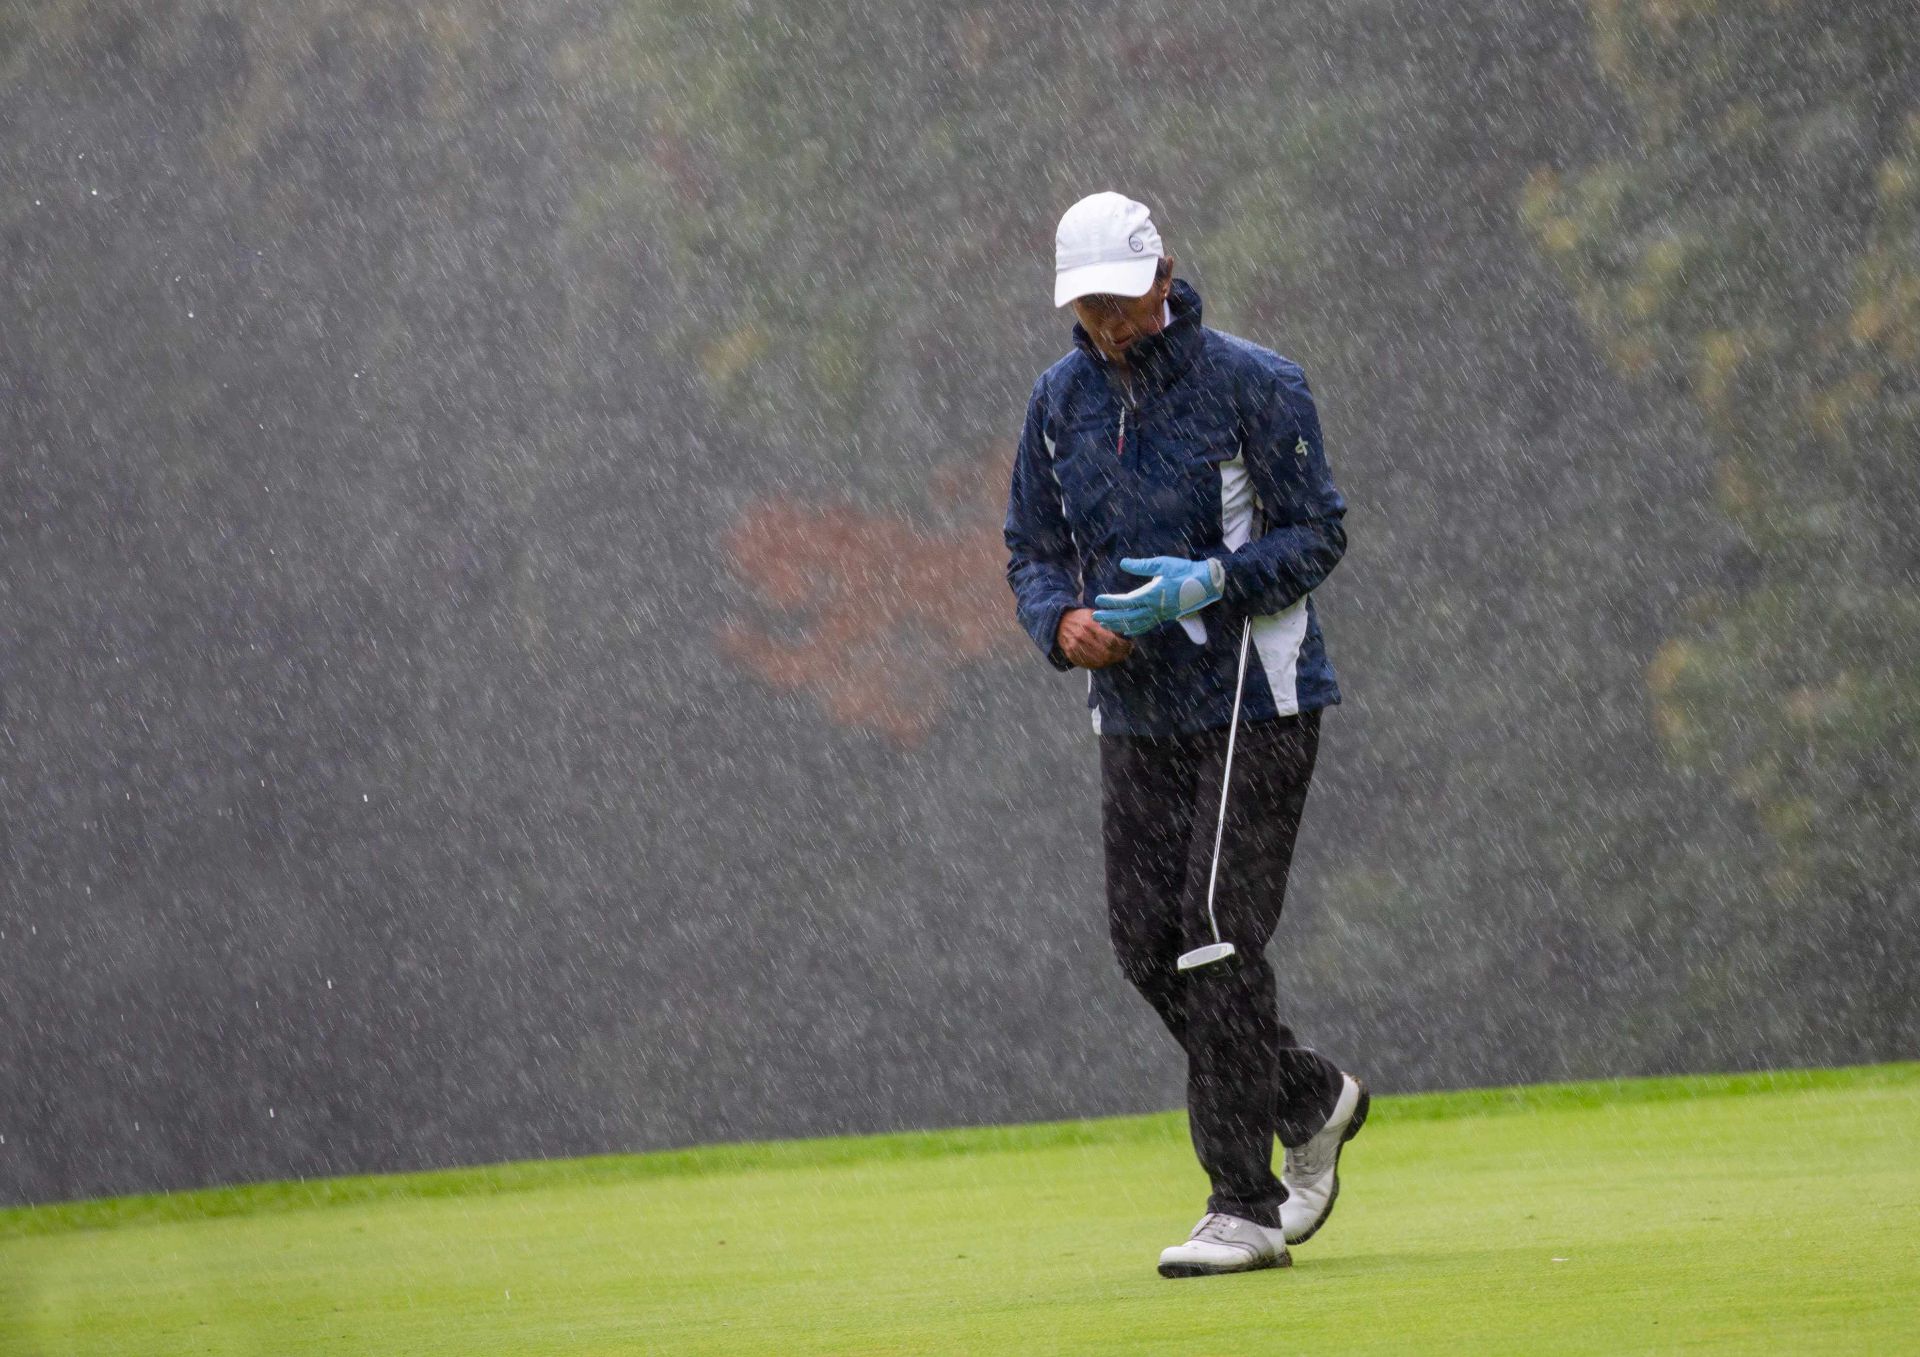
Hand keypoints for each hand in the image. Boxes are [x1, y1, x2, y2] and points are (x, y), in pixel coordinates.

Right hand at [1056, 608, 1132, 668]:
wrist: (1059, 621)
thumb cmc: (1080, 617)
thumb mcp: (1094, 615)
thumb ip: (1107, 623)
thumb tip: (1124, 633)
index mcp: (1090, 625)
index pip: (1111, 640)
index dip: (1123, 646)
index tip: (1130, 645)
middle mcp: (1082, 637)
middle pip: (1106, 653)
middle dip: (1120, 655)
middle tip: (1126, 653)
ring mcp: (1076, 647)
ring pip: (1099, 661)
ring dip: (1111, 661)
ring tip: (1118, 657)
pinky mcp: (1071, 655)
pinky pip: (1088, 664)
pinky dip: (1100, 665)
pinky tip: (1106, 661)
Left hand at [1092, 556, 1223, 636]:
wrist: (1206, 583)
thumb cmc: (1184, 571)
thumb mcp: (1162, 564)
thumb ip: (1141, 565)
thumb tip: (1123, 563)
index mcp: (1152, 594)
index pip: (1126, 601)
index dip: (1111, 602)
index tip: (1098, 600)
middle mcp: (1155, 608)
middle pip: (1127, 616)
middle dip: (1110, 617)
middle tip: (1094, 617)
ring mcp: (1160, 614)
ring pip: (1136, 624)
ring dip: (1119, 625)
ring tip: (1105, 625)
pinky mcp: (1165, 616)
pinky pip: (1147, 626)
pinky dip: (1135, 630)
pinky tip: (1126, 631)